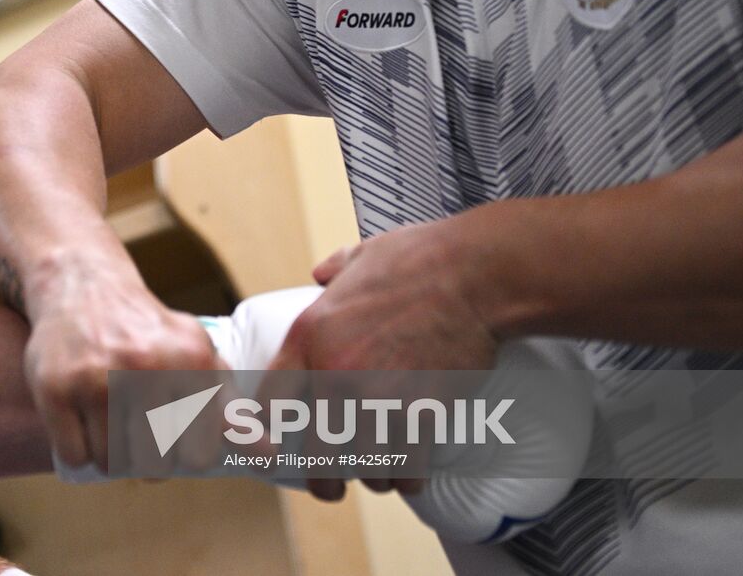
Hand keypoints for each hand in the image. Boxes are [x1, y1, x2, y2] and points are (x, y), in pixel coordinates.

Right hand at [23, 270, 220, 471]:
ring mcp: (96, 377)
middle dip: (146, 460)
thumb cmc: (148, 332)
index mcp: (191, 359)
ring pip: (111, 463)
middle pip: (153, 466)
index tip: (174, 435)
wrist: (83, 287)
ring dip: (110, 454)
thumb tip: (270, 455)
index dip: (185, 454)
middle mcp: (146, 366)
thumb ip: (231, 408)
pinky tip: (82, 420)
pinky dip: (78, 450)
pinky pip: (74, 456)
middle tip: (138, 431)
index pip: (198, 455)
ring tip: (109, 420)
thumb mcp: (197, 356)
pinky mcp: (55, 387)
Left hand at [270, 216, 501, 498]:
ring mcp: (377, 398)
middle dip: (324, 478)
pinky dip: (409, 478)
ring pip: (364, 468)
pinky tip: (411, 475)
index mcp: (308, 337)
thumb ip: (332, 271)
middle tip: (332, 487)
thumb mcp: (358, 256)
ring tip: (379, 476)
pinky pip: (406, 469)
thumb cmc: (418, 259)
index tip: (282, 448)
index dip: (271, 433)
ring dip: (372, 477)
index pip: (269, 404)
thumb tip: (320, 273)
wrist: (473, 275)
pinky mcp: (420, 414)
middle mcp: (333, 373)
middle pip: (315, 453)